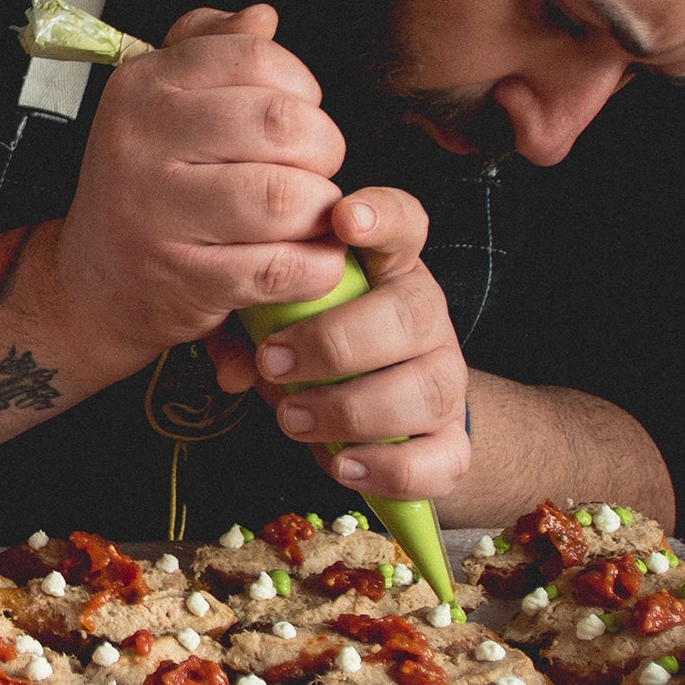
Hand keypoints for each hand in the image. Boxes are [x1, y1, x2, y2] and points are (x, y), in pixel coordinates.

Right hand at [50, 5, 351, 367]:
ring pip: (286, 197)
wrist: (94, 281)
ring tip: (311, 214)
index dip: (300, 84)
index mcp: (142, 86)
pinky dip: (316, 265)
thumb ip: (210, 48)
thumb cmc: (146, 182)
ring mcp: (158, 214)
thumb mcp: (159, 102)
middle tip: (316, 167)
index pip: (255, 57)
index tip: (299, 110)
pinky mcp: (184, 278)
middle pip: (281, 124)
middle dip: (324, 147)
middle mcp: (142, 143)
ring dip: (321, 209)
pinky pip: (279, 267)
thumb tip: (263, 16)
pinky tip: (312, 259)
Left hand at [207, 187, 470, 501]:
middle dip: (336, 342)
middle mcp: (426, 317)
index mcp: (387, 269)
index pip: (405, 224)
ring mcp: (445, 378)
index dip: (382, 215)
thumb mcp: (275, 325)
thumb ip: (247, 330)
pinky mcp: (451, 440)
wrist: (374, 418)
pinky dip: (390, 468)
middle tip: (272, 362)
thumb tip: (232, 367)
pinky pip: (440, 458)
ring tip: (292, 419)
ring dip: (352, 409)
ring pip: (426, 389)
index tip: (343, 218)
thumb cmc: (315, 350)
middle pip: (411, 314)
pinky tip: (344, 466)